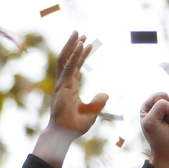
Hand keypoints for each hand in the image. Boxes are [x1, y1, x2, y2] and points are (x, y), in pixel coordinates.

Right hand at [33, 31, 108, 166]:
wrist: (64, 134)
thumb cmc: (73, 127)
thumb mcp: (92, 113)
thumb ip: (98, 102)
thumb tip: (106, 94)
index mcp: (69, 89)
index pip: (74, 67)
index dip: (81, 55)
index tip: (88, 44)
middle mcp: (64, 84)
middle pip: (67, 60)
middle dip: (73, 45)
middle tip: (80, 33)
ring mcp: (62, 85)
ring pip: (65, 60)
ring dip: (71, 45)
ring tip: (78, 33)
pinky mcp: (63, 87)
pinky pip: (69, 67)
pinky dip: (74, 55)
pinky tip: (80, 45)